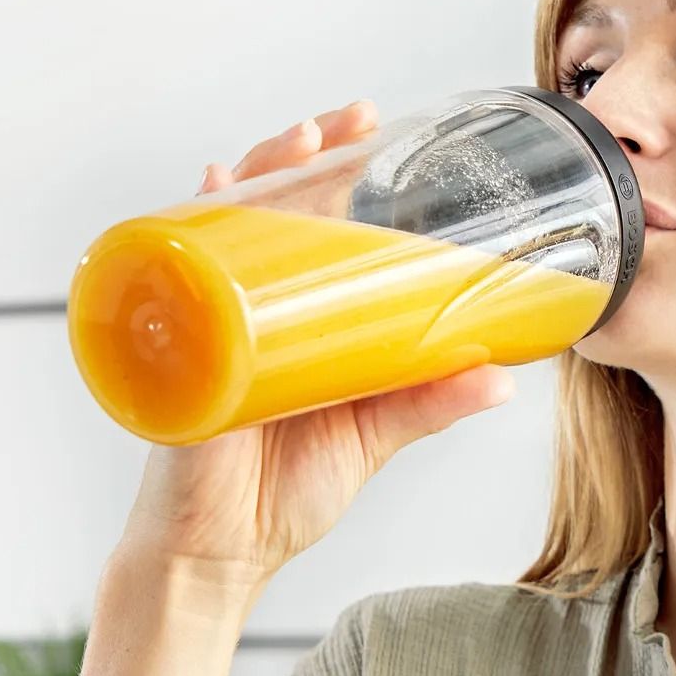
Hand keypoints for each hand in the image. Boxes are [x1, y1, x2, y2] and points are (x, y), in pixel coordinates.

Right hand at [116, 100, 516, 582]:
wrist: (223, 554)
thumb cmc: (285, 490)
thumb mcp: (373, 433)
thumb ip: (430, 401)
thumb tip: (503, 379)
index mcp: (299, 316)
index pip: (316, 224)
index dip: (343, 174)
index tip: (381, 131)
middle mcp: (251, 305)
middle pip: (269, 207)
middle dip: (305, 153)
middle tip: (352, 120)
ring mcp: (210, 319)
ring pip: (224, 224)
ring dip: (256, 173)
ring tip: (297, 143)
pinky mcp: (180, 350)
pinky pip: (172, 276)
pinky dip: (184, 227)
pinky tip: (205, 189)